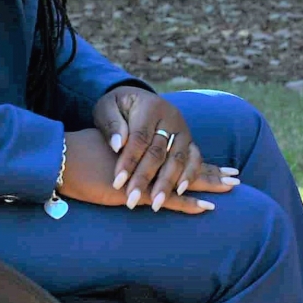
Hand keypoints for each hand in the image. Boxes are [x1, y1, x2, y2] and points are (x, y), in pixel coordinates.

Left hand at [89, 88, 240, 211]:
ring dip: (167, 183)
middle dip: (145, 178)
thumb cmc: (119, 107)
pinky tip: (179, 192)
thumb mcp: (107, 107)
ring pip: (178, 159)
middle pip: (159, 152)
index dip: (129, 162)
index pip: (139, 138)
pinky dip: (190, 176)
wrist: (139, 98)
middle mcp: (171, 118)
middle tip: (132, 200)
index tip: (117, 183)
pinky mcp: (190, 141)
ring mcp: (184, 130)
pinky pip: (195, 159)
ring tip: (155, 204)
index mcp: (150, 107)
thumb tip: (117, 144)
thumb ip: (111, 123)